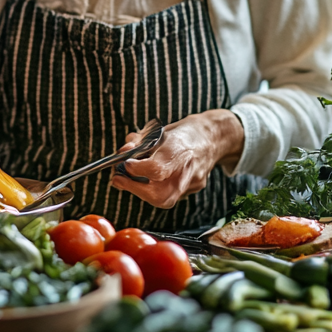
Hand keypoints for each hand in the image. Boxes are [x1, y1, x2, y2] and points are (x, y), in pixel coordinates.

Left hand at [110, 109, 243, 209]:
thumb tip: (122, 152)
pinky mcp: (194, 189)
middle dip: (134, 189)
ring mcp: (192, 182)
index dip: (136, 169)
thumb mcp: (158, 130)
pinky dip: (154, 190)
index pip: (156, 169)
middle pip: (160, 194)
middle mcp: (187, 168)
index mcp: (179, 148)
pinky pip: (170, 195)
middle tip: (119, 180)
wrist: (213, 137)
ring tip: (129, 182)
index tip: (124, 163)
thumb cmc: (183, 132)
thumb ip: (140, 142)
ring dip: (141, 193)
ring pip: (165, 200)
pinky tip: (148, 181)